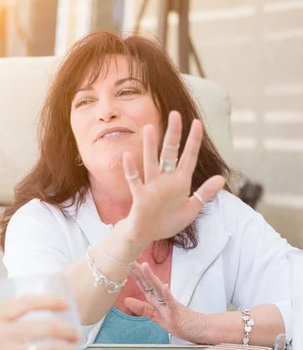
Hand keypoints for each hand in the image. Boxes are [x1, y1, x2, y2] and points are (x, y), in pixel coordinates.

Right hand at [119, 111, 225, 249]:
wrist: (147, 234)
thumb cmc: (168, 221)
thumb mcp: (192, 208)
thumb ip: (205, 193)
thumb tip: (221, 178)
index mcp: (180, 182)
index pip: (188, 157)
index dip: (194, 140)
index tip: (197, 123)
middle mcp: (166, 180)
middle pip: (170, 153)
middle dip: (173, 134)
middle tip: (175, 114)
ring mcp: (152, 187)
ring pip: (151, 162)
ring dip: (150, 146)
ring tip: (149, 128)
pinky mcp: (141, 197)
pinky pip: (135, 181)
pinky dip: (131, 169)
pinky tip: (128, 156)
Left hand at [124, 262, 207, 343]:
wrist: (201, 329)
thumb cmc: (180, 320)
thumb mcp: (157, 316)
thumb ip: (143, 308)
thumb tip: (126, 300)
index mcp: (156, 299)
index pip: (142, 283)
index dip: (132, 273)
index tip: (122, 261)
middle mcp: (161, 299)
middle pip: (148, 282)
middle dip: (137, 270)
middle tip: (129, 257)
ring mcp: (168, 305)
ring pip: (158, 289)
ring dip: (151, 277)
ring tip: (144, 265)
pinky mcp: (176, 313)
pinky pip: (171, 303)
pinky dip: (167, 295)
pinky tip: (164, 286)